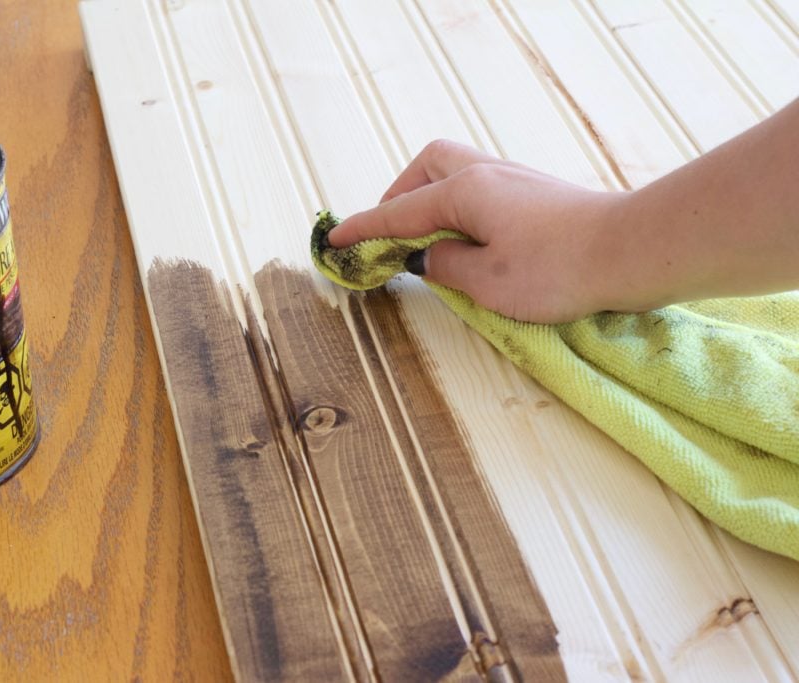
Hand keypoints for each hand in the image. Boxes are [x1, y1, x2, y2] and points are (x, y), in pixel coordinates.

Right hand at [327, 140, 628, 322]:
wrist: (631, 251)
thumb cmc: (558, 269)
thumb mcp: (487, 281)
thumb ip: (445, 267)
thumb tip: (426, 258)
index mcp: (465, 193)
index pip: (400, 212)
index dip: (365, 228)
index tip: (335, 238)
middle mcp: (486, 175)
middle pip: (428, 167)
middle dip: (400, 195)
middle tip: (389, 233)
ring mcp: (514, 180)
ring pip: (456, 172)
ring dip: (430, 198)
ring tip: (425, 239)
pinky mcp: (536, 194)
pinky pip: (480, 188)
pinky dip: (458, 207)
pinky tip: (466, 237)